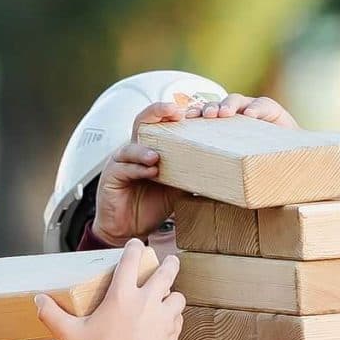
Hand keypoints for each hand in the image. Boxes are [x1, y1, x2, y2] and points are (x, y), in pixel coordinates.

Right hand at [36, 240, 182, 339]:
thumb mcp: (69, 335)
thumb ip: (52, 314)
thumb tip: (37, 300)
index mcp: (120, 296)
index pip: (131, 259)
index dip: (134, 248)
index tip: (136, 246)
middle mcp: (145, 302)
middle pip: (166, 272)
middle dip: (168, 263)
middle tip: (169, 261)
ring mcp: (162, 319)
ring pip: (177, 296)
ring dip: (172, 295)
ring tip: (168, 297)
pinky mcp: (171, 337)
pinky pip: (178, 320)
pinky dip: (174, 317)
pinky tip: (167, 322)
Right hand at [92, 93, 295, 245]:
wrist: (127, 228)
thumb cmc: (151, 205)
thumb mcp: (178, 188)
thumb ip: (193, 175)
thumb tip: (228, 172)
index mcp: (153, 147)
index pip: (164, 122)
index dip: (177, 113)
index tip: (198, 111)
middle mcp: (136, 149)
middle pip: (144, 120)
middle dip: (159, 112)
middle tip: (178, 113)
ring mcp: (121, 161)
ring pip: (132, 145)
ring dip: (146, 148)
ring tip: (160, 155)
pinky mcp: (111, 176)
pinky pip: (124, 168)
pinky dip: (137, 168)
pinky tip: (151, 170)